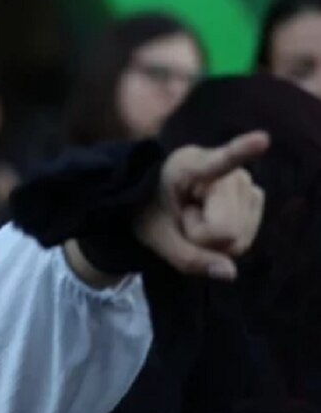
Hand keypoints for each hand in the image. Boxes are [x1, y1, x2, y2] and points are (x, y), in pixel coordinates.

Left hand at [135, 131, 268, 280]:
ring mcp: (247, 183)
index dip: (241, 152)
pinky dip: (227, 241)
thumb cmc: (149, 209)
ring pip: (239, 237)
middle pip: (227, 230)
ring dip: (213, 240)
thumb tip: (230, 273)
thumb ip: (186, 256)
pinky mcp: (255, 197)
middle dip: (203, 238)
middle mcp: (229, 171)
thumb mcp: (155, 236)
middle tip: (183, 220)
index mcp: (190, 166)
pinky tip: (212, 223)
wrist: (154, 197)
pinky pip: (247, 236)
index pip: (219, 162)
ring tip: (194, 218)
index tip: (262, 139)